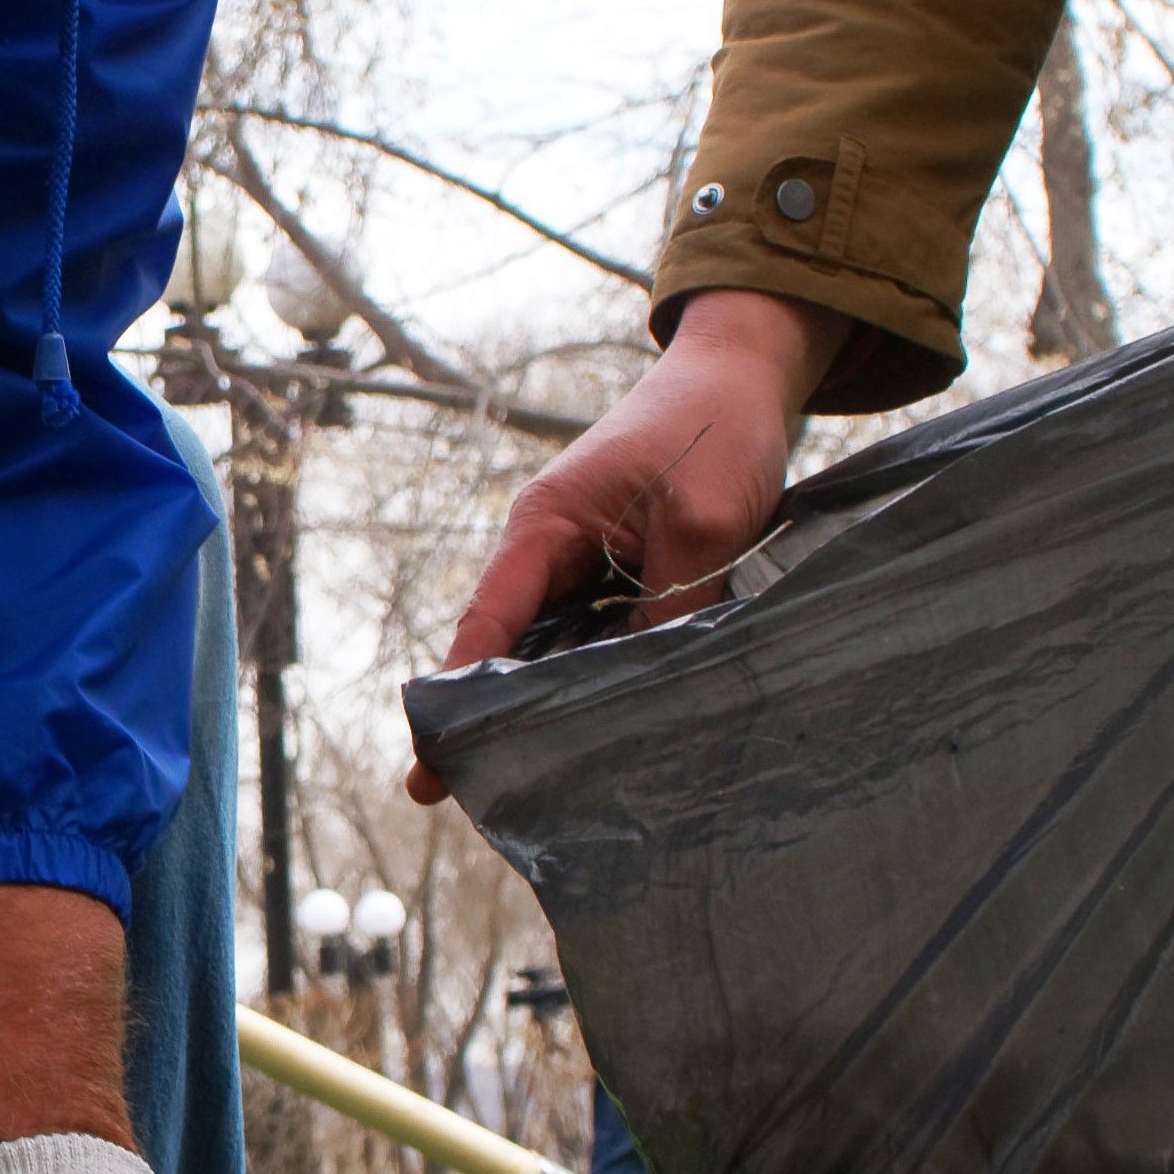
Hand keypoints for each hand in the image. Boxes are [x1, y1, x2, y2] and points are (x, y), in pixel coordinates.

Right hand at [410, 289, 849, 800]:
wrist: (744, 372)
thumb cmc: (715, 427)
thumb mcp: (705, 522)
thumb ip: (673, 607)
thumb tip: (651, 693)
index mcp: (546, 526)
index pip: (487, 626)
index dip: (455, 701)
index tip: (429, 769)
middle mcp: (551, 550)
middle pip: (508, 651)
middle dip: (498, 721)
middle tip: (492, 801)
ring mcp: (584, 563)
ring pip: (555, 652)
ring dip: (557, 707)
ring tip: (554, 785)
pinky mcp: (620, 572)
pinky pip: (599, 638)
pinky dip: (601, 680)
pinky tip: (614, 731)